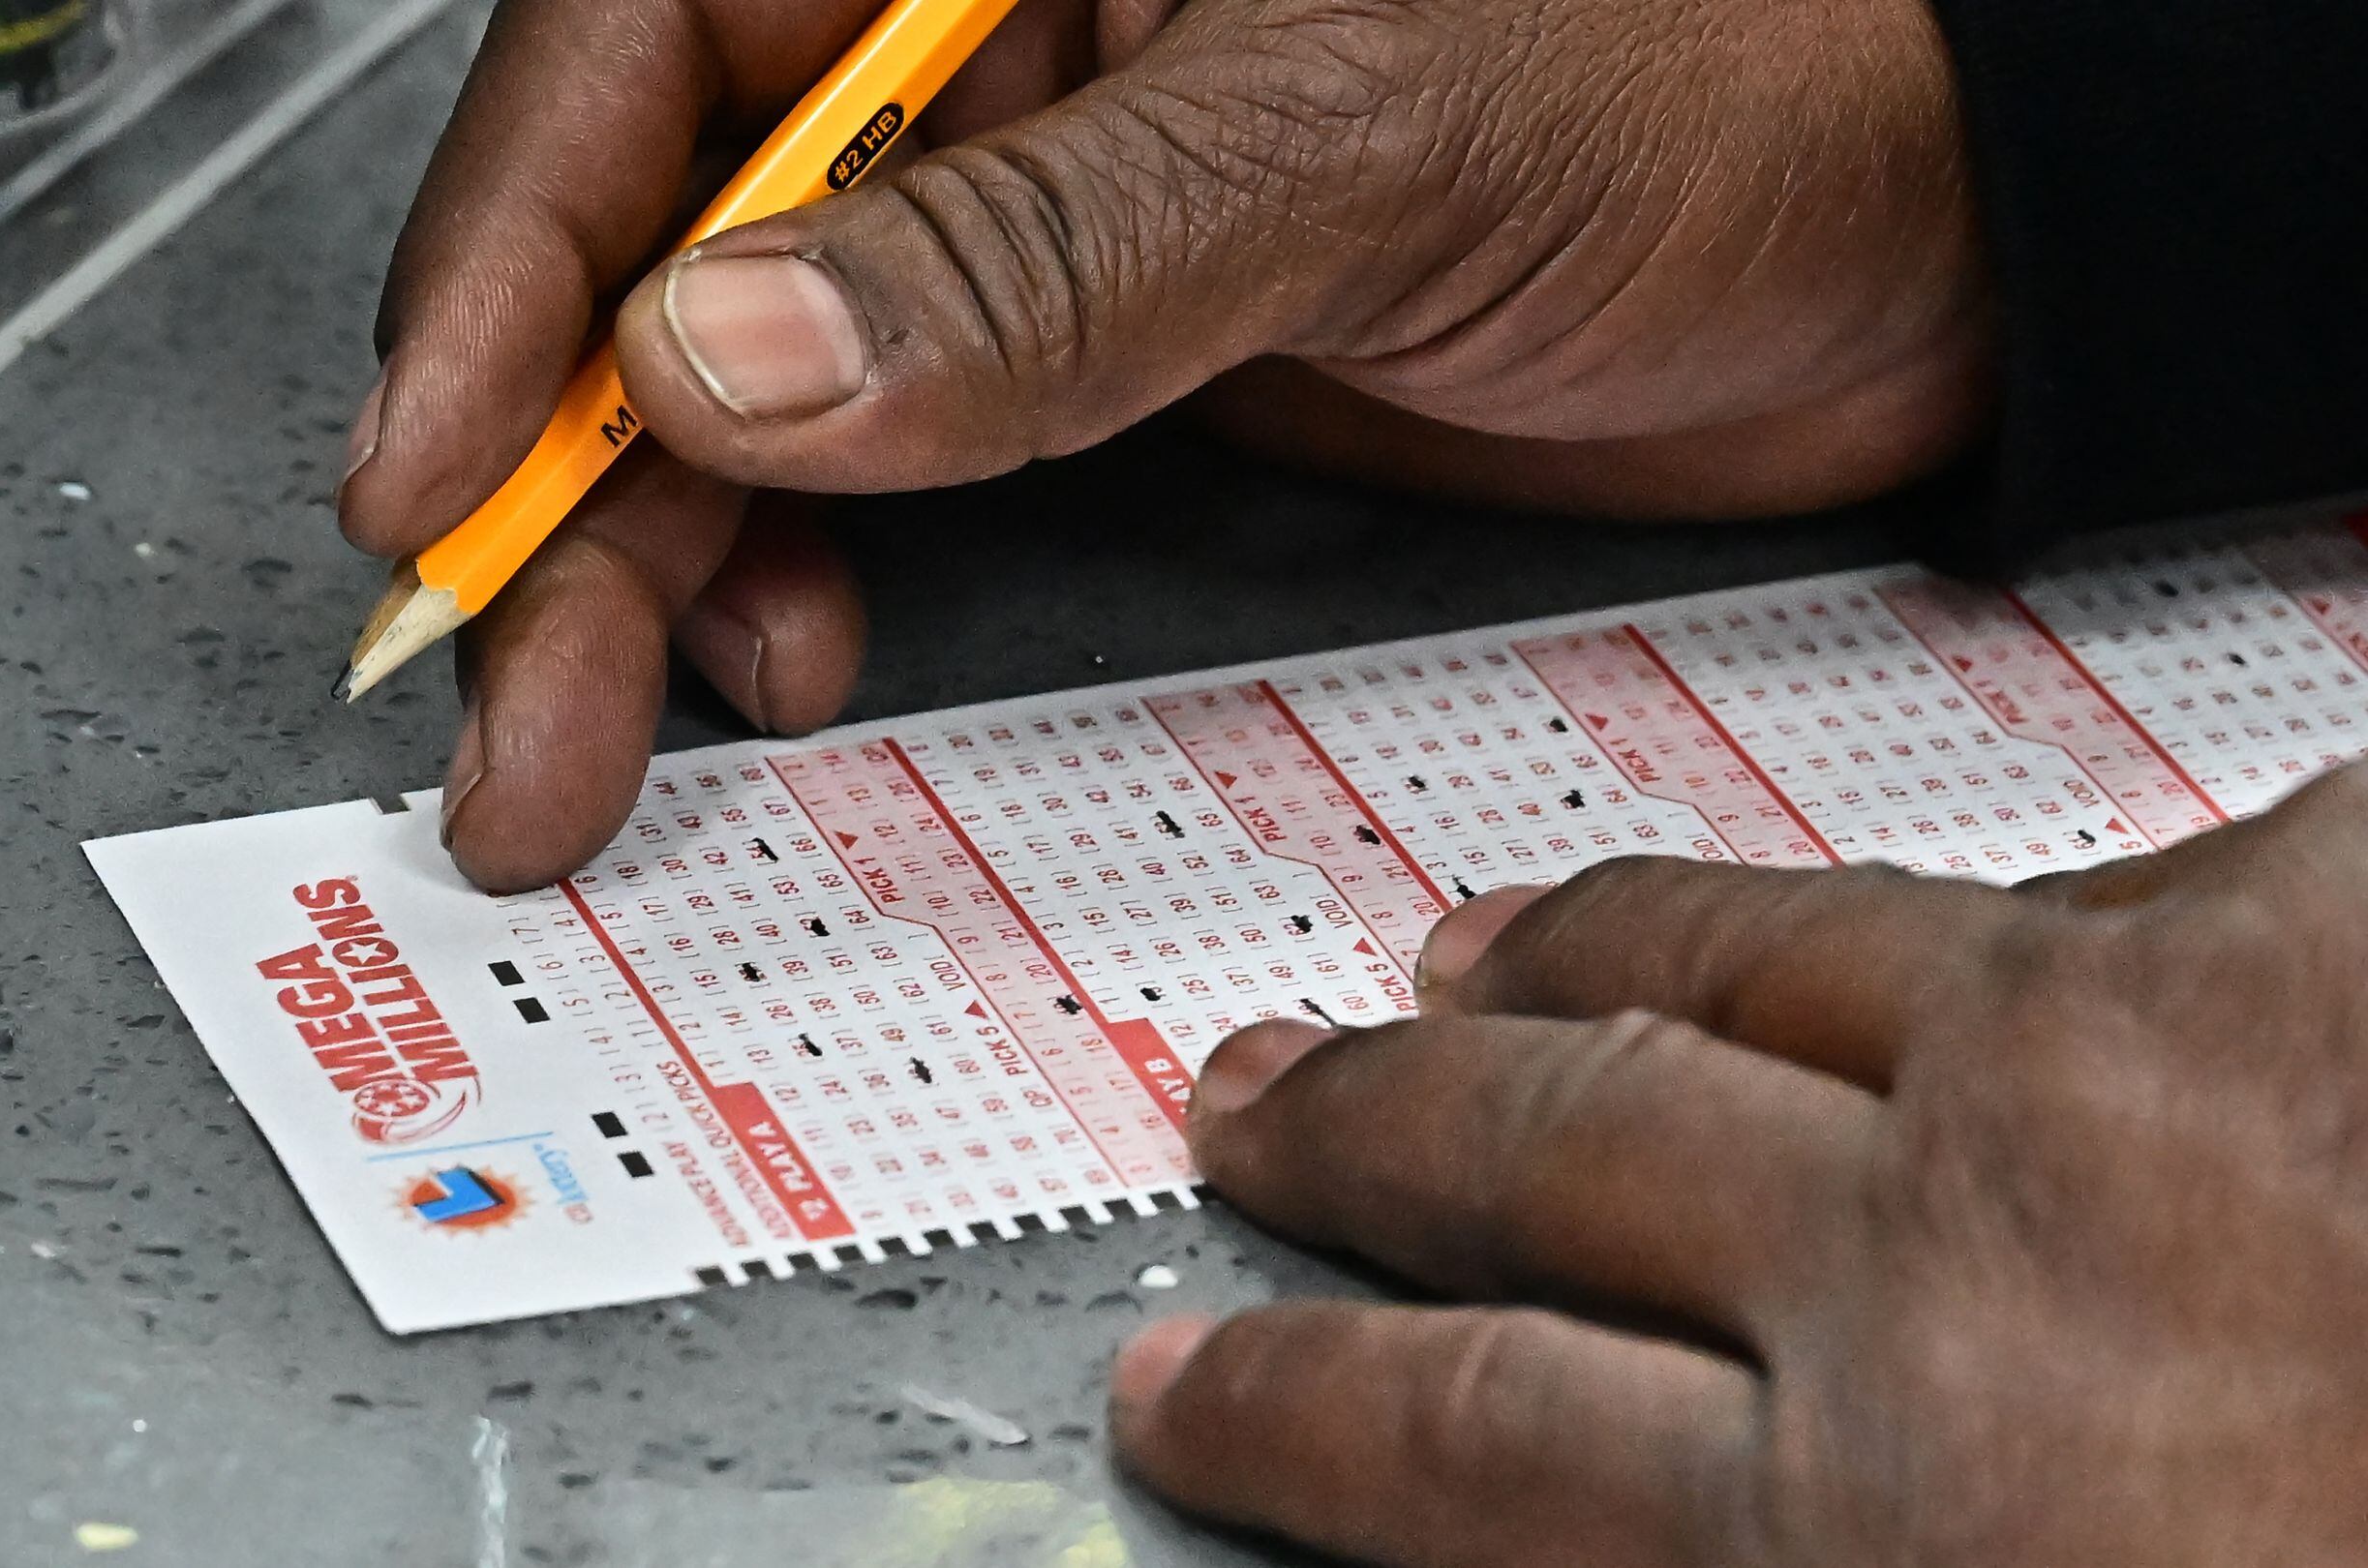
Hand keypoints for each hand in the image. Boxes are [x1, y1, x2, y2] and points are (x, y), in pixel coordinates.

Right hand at [340, 0, 1988, 890]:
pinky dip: (822, 564)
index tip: (438, 471)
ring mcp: (1048, 198)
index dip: (516, 267)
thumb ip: (1042, 256)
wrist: (1930, 225)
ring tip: (619, 724)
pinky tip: (802, 644)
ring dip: (668, 557)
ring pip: (765, 374)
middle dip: (565, 475)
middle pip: (674, 237)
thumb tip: (724, 357)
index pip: (658, 42)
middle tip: (511, 692)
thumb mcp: (1361, 139)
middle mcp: (999, 25)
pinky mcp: (1117, 340)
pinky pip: (900, 453)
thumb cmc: (1733, 74)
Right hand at [1112, 759, 2367, 1567]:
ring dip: (1572, 963)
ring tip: (1468, 957)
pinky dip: (1978, 947)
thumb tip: (1696, 1546)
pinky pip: (2062, 894)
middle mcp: (1962, 1255)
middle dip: (1357, 1133)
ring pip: (1742, 958)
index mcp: (1914, 1535)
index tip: (1174, 1373)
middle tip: (1252, 1098)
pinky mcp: (2318, 890)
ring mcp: (2128, 1041)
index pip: (1464, 1452)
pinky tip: (1944, 967)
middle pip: (1541, 1152)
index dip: (1284, 1411)